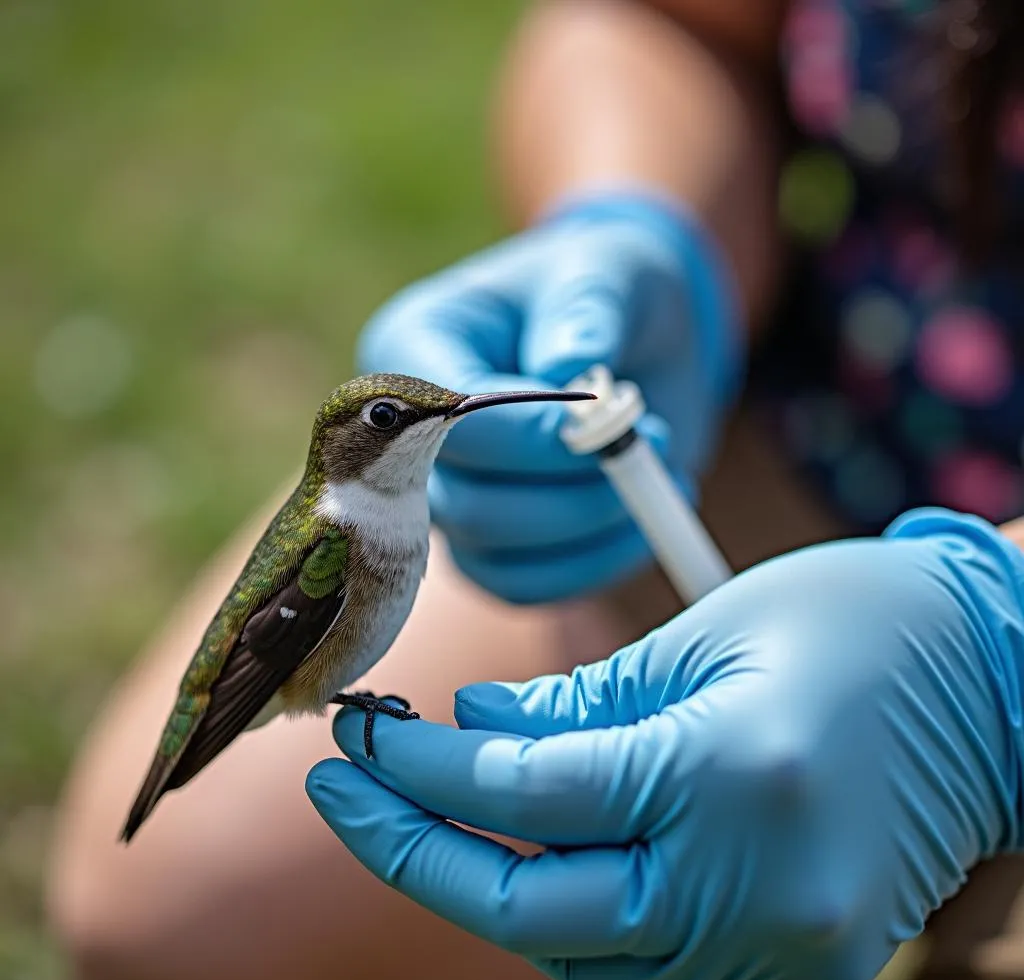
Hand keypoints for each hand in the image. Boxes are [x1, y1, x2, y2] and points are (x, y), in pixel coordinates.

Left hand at [307, 508, 1023, 979]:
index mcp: (735, 772)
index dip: (426, 765)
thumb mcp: (703, 632)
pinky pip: (645, 950)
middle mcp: (758, 882)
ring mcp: (784, 941)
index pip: (530, 790)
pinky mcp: (796, 959)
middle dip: (417, 852)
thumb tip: (472, 725)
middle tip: (342, 788)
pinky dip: (574, 900)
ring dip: (486, 881)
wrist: (993, 676)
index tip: (357, 730)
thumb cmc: (852, 618)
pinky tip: (532, 839)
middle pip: (534, 911)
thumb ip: (579, 699)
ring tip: (419, 811)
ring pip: (580, 950)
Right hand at [356, 192, 739, 602]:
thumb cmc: (602, 288)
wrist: (631, 333)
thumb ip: (586, 307)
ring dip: (591, 528)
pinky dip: (594, 564)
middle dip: (571, 490)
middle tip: (650, 442)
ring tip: (656, 472)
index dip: (527, 435)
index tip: (606, 418)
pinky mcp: (490, 541)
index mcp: (412, 349)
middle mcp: (407, 433)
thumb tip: (569, 365)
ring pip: (495, 554)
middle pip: (466, 506)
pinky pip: (525, 584)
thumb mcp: (602, 272)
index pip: (441, 421)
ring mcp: (447, 495)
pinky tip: (641, 520)